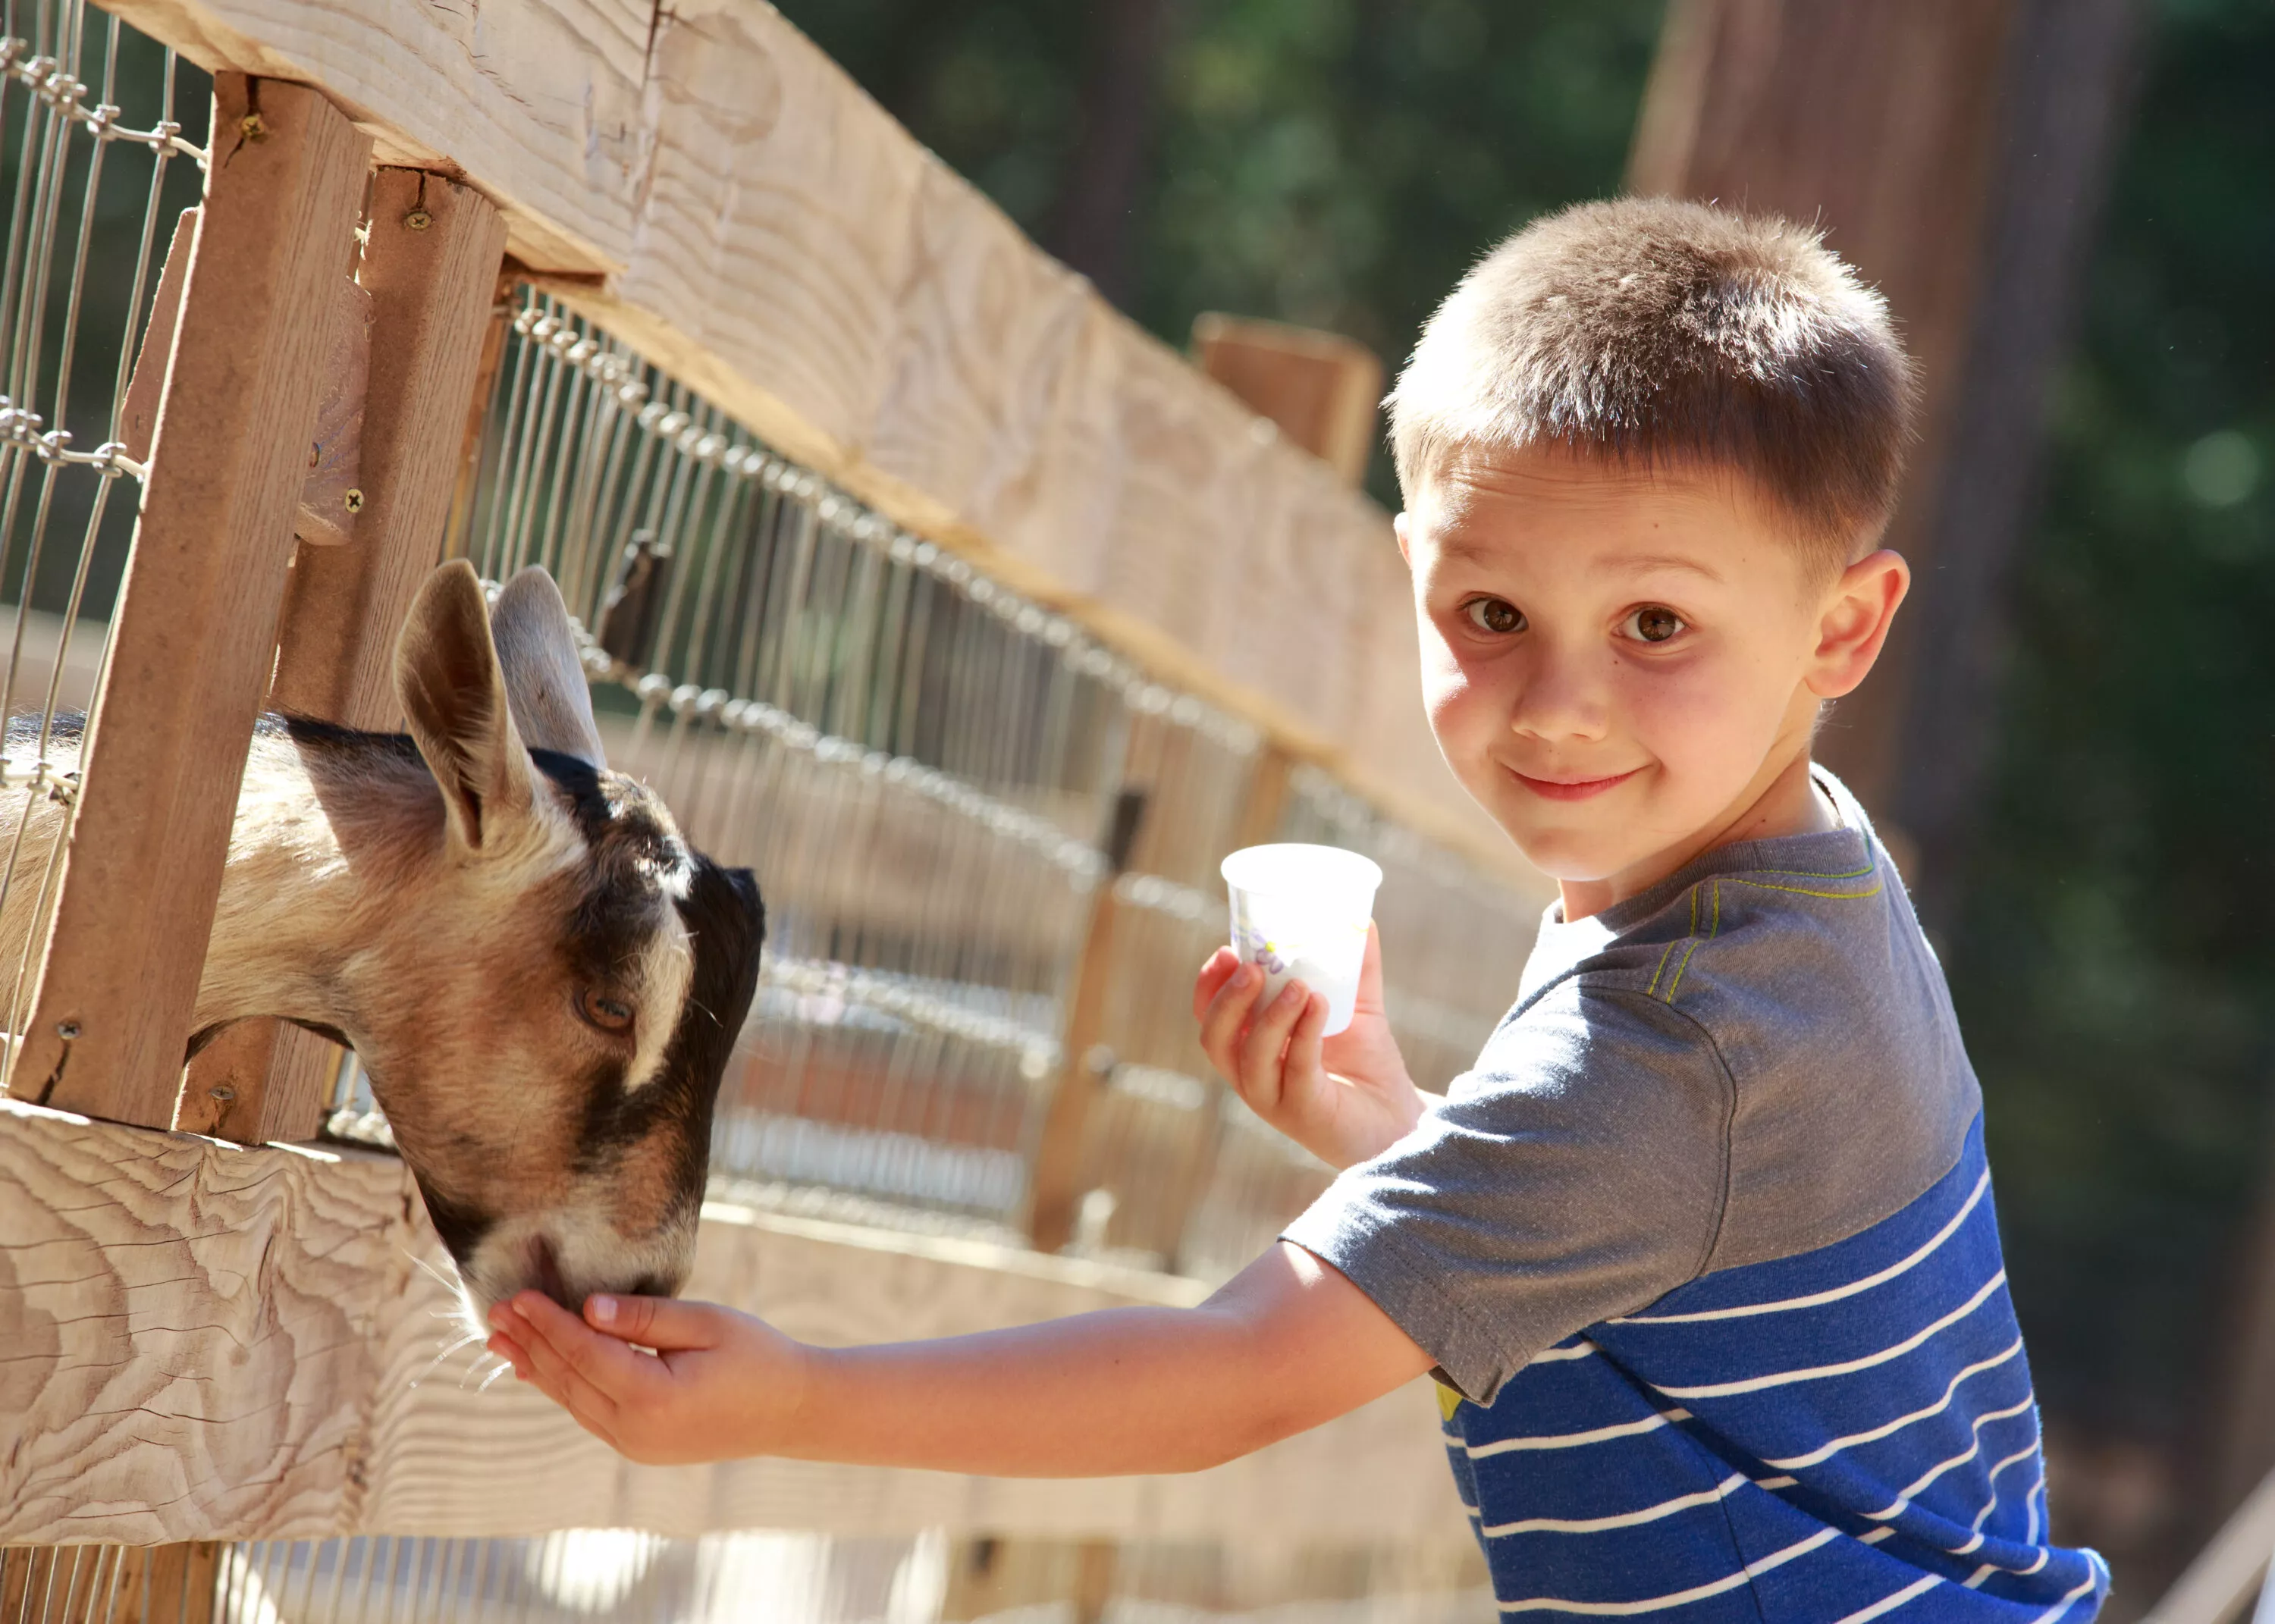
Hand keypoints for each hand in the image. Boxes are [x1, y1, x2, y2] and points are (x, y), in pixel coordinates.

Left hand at [485, 1291, 808, 1464]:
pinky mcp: (640, 1447)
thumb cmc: (758, 1356)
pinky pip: (589, 1412)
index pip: (584, 1353)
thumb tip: (587, 1308)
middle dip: (530, 1343)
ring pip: (573, 1400)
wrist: (793, 1412)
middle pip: (568, 1379)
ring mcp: (636, 1445)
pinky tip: (540, 1371)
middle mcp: (636, 1430)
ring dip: (536, 1367)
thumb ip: (644, 1317)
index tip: (517, 1296)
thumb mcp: (708, 1323)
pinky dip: (562, 1387)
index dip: (548, 1322)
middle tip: (493, 1312)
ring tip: (501, 1341)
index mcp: (653, 1397)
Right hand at [1193, 924, 1424, 1168]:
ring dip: (1268, 1017)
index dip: (1209, 987)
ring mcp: (1276, 1100)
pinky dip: (1304, 1035)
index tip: (1226, 951)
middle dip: (1227, 1001)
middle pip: (1215, 1040)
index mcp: (1253, 1049)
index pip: (1211, 1019)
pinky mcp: (1306, 1115)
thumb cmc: (1369, 1066)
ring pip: (1250, 1060)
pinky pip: (1296, 1072)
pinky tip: (1321, 1006)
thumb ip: (1356, 967)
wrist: (1400, 1120)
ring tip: (1300, 986)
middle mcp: (1254, 1077)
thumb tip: (1362, 919)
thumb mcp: (1360, 1008)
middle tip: (1254, 968)